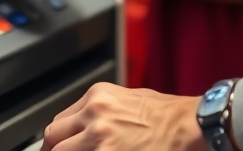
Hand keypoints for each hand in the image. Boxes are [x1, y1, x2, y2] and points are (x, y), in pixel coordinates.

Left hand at [43, 84, 205, 150]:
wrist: (189, 126)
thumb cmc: (166, 115)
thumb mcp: (128, 99)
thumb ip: (101, 111)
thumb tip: (83, 129)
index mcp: (97, 97)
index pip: (59, 122)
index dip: (58, 141)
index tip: (59, 149)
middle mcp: (94, 115)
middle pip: (52, 139)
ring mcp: (99, 140)